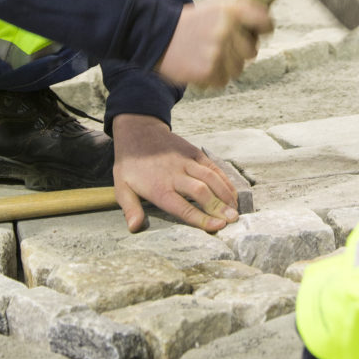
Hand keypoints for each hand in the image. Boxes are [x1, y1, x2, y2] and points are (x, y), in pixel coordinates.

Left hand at [111, 113, 239, 232]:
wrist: (138, 130)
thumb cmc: (131, 163)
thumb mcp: (122, 186)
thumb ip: (130, 208)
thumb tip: (135, 228)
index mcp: (159, 187)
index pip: (182, 206)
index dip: (201, 218)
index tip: (217, 227)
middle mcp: (175, 174)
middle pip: (201, 191)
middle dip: (218, 207)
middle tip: (233, 221)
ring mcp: (186, 161)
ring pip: (210, 177)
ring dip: (225, 194)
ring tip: (236, 210)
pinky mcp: (194, 152)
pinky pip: (212, 166)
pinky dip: (224, 179)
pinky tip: (232, 193)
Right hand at [155, 0, 272, 87]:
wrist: (156, 34)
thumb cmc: (189, 22)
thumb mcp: (215, 7)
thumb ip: (241, 10)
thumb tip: (266, 18)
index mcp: (230, 11)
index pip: (265, 22)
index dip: (265, 28)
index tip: (261, 31)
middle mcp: (226, 30)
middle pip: (252, 51)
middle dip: (241, 51)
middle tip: (225, 47)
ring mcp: (217, 52)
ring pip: (237, 69)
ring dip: (226, 66)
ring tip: (208, 56)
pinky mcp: (208, 71)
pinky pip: (222, 81)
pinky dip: (213, 77)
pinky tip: (201, 65)